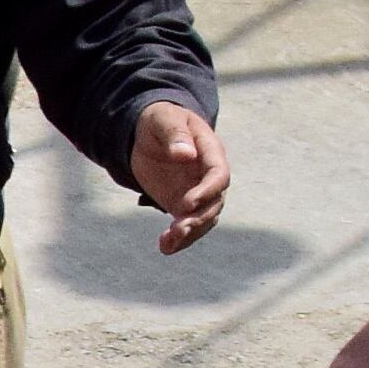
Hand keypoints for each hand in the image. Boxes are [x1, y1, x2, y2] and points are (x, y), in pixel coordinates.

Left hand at [130, 100, 224, 254]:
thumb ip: (175, 134)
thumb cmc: (160, 120)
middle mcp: (209, 176)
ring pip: (203, 219)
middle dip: (198, 219)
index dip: (207, 192)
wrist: (149, 133)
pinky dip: (178, 239)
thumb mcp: (163, 120)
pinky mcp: (183, 205)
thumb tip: (187, 153)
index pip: (219, 176)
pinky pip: (187, 225)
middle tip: (178, 229)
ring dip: (189, 234)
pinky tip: (165, 247)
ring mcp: (198, 193)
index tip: (187, 204)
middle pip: (214, 203)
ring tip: (168, 244)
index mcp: (210, 152)